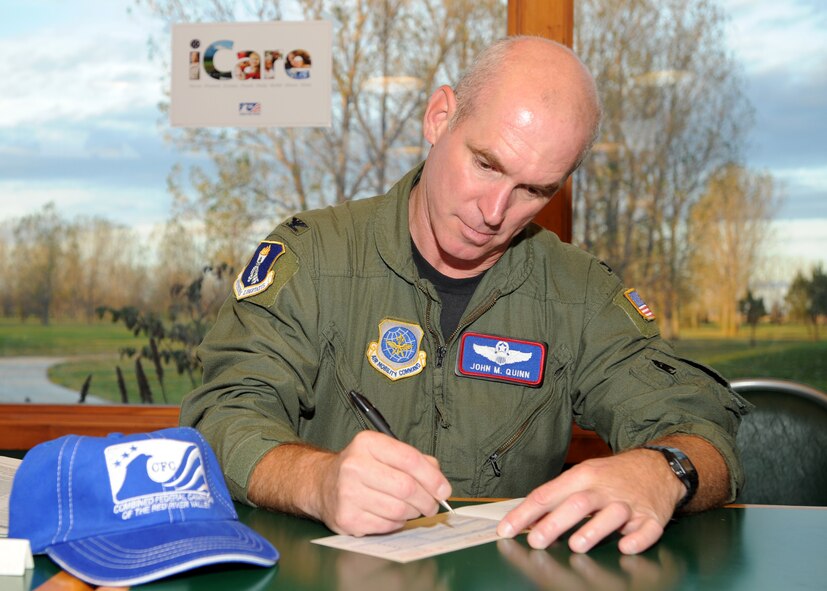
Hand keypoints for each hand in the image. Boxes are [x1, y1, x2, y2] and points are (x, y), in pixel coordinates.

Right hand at [313, 431, 451, 535]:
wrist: (322, 484)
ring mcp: (348, 493)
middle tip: (432, 505)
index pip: (409, 459)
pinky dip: (397, 523)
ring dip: (413, 513)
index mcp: (367, 443)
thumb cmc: (361, 468)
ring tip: (411, 509)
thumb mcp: (384, 452)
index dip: (433, 477)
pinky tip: (391, 515)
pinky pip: (387, 525)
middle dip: (427, 500)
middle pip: (407, 488)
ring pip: (399, 510)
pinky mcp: (347, 518)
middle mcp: (354, 466)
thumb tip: (440, 484)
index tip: (444, 490)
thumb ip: (415, 461)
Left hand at [496, 450, 684, 553]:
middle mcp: (604, 489)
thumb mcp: (583, 475)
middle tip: (536, 541)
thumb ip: (557, 496)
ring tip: (576, 545)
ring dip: (594, 529)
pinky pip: (647, 530)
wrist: (657, 466)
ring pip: (612, 514)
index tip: (506, 529)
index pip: (548, 493)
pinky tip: (625, 547)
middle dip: (555, 522)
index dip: (525, 512)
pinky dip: (637, 539)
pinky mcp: (652, 517)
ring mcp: (629, 504)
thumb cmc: (612, 475)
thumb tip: (528, 518)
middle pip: (578, 503)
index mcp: (583, 476)